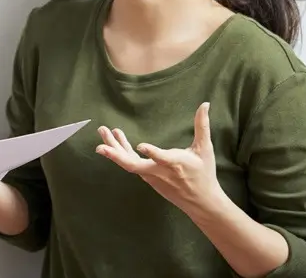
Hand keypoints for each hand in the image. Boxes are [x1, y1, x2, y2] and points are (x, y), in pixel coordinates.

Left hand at [95, 102, 224, 214]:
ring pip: (128, 163)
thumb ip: (202, 126)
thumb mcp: (205, 149)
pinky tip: (116, 137)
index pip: (162, 159)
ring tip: (103, 131)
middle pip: (133, 165)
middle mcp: (159, 172)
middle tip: (100, 145)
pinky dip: (121, 151)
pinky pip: (131, 163)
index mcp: (176, 164)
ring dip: (114, 148)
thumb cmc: (203, 173)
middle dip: (116, 154)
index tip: (140, 145)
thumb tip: (205, 104)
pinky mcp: (147, 177)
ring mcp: (151, 176)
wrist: (200, 201)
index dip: (152, 153)